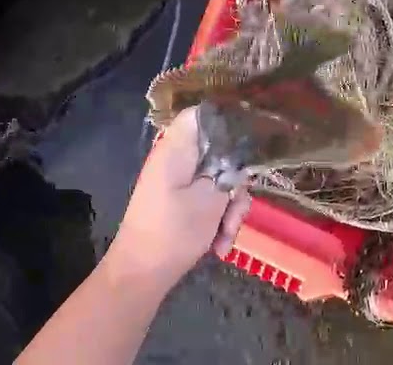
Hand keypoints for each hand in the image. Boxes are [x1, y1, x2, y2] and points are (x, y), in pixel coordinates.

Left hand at [105, 106, 251, 289]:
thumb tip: (241, 159)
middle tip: (236, 211)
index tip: (253, 138)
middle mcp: (176, 163)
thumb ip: (230, 175)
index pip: (200, 115)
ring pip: (218, 184)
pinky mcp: (179, 206)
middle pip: (219, 155)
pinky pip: (208, 204)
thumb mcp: (210, 202)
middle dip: (235, 186)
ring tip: (226, 238)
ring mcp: (176, 186)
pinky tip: (219, 247)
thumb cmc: (172, 233)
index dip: (228, 119)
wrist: (139, 277)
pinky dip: (217, 224)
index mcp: (176, 151)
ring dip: (229, 212)